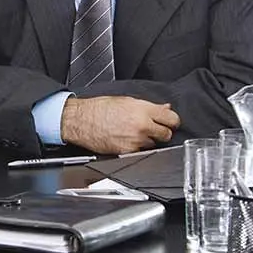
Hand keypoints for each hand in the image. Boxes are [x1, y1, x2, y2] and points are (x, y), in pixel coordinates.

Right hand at [60, 95, 180, 153]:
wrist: (80, 120)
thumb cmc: (98, 108)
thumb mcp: (126, 100)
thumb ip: (148, 106)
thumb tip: (164, 108)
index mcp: (142, 110)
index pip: (172, 119)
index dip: (172, 121)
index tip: (170, 122)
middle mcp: (141, 125)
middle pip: (167, 134)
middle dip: (162, 132)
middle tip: (153, 128)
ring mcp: (135, 140)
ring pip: (153, 144)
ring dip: (147, 140)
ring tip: (133, 132)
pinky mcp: (127, 152)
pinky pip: (140, 151)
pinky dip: (136, 147)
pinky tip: (126, 139)